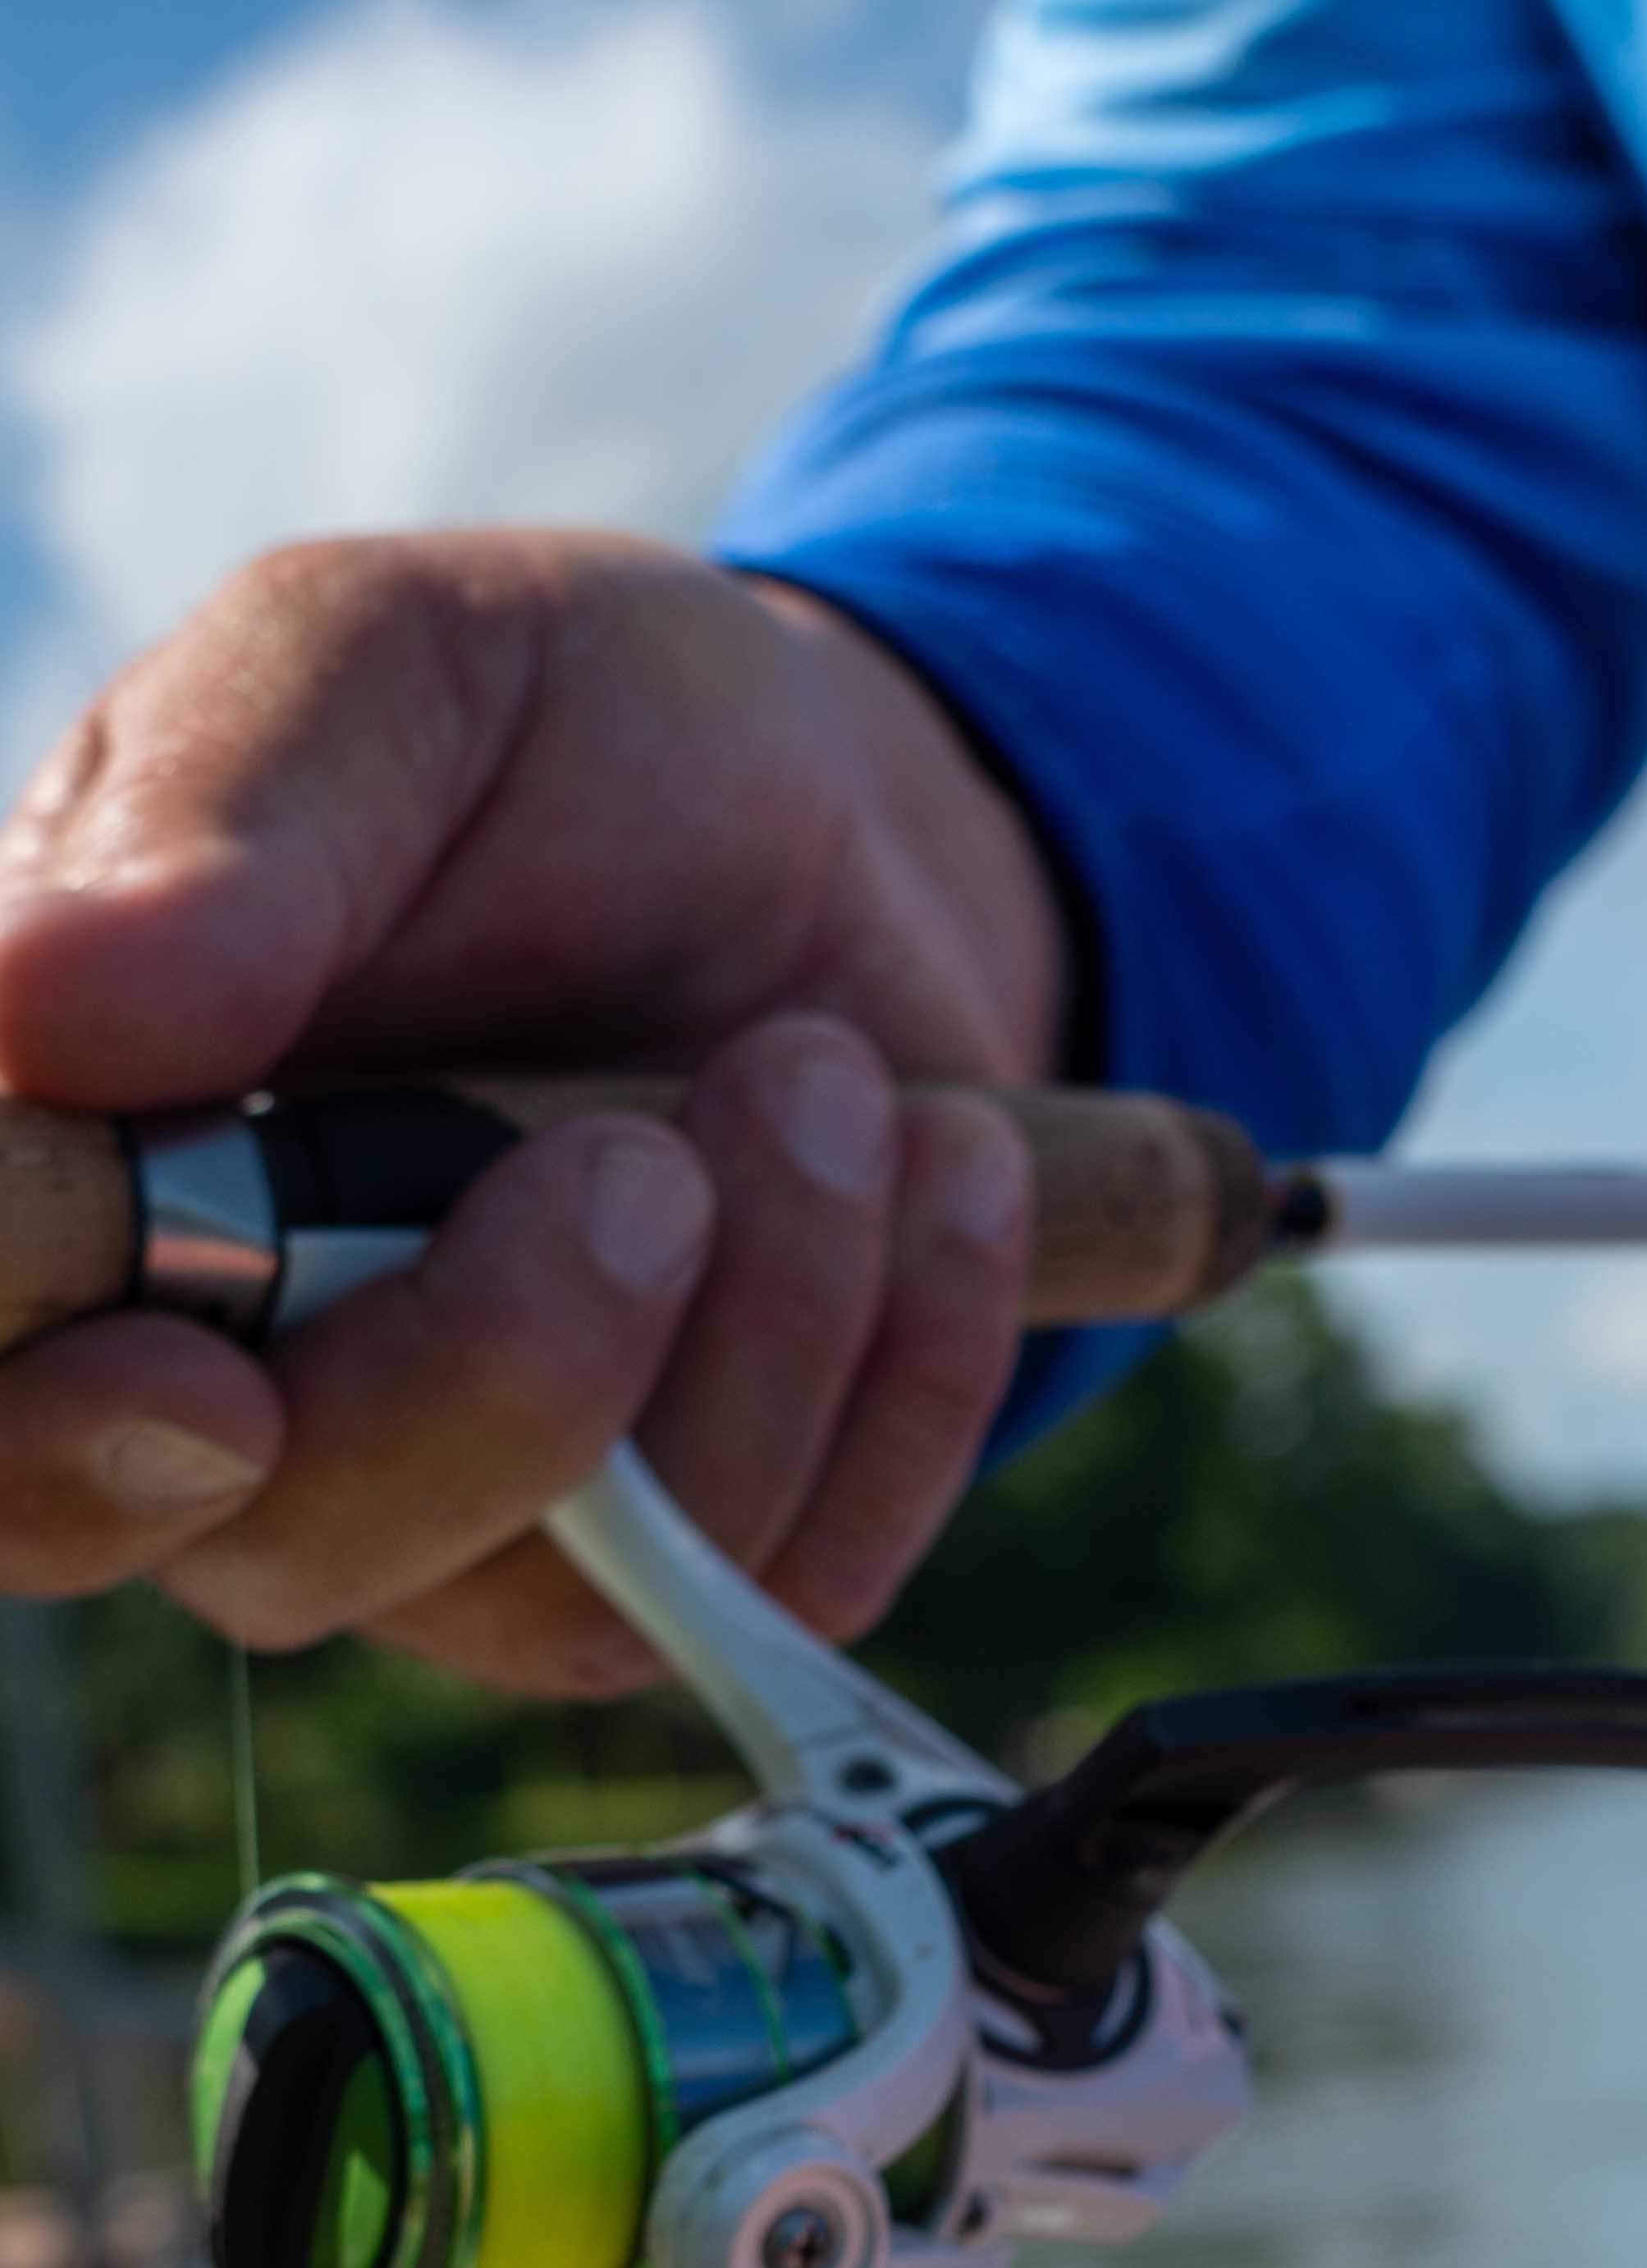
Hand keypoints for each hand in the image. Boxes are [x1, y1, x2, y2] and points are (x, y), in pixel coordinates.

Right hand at [0, 531, 1063, 1689]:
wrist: (845, 813)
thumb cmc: (564, 742)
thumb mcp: (395, 673)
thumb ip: (220, 828)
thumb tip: (45, 1006)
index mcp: (83, 1177)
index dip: (57, 1442)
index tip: (212, 1378)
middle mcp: (243, 1385)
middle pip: (280, 1547)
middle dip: (489, 1382)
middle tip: (644, 1167)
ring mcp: (480, 1504)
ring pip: (562, 1593)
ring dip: (749, 1325)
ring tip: (827, 1077)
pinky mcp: (703, 1552)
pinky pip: (790, 1572)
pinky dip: (901, 1362)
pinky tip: (936, 1168)